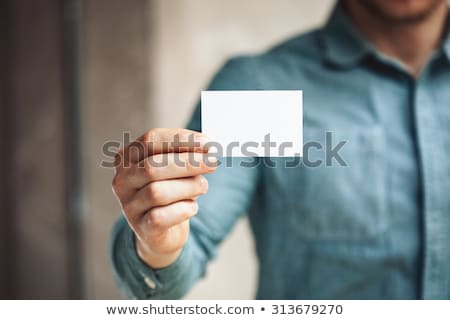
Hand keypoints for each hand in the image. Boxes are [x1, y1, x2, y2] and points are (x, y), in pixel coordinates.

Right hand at [112, 128, 216, 267]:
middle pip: (152, 166)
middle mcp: (123, 180)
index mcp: (127, 157)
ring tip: (203, 186)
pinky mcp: (141, 228)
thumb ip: (187, 154)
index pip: (151, 140)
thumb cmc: (171, 192)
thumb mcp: (176, 169)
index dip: (181, 140)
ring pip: (157, 192)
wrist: (161, 231)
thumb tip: (209, 147)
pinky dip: (183, 209)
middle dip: (188, 163)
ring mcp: (129, 206)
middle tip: (213, 162)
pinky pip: (161, 217)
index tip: (208, 143)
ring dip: (188, 187)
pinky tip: (192, 207)